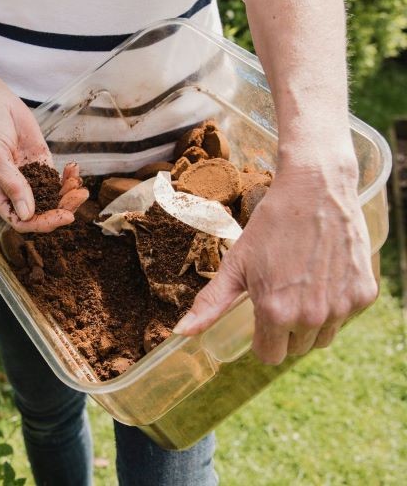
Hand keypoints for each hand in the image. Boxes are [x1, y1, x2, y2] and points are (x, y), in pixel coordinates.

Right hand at [0, 88, 87, 232]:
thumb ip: (12, 184)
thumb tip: (26, 214)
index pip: (20, 220)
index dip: (42, 223)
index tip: (63, 216)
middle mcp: (13, 189)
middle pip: (40, 211)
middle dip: (61, 207)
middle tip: (79, 197)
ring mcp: (27, 176)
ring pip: (51, 196)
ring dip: (68, 194)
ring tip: (80, 185)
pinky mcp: (39, 161)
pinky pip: (56, 177)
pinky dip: (68, 177)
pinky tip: (74, 170)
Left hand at [172, 162, 377, 363]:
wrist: (315, 191)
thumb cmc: (270, 226)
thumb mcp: (235, 264)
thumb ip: (211, 304)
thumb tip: (181, 333)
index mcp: (276, 313)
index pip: (268, 355)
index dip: (262, 338)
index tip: (261, 316)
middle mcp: (311, 317)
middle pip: (295, 348)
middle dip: (285, 329)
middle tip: (281, 293)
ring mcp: (341, 307)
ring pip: (323, 338)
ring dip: (312, 322)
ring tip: (301, 286)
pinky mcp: (364, 294)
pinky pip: (346, 317)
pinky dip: (336, 304)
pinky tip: (324, 276)